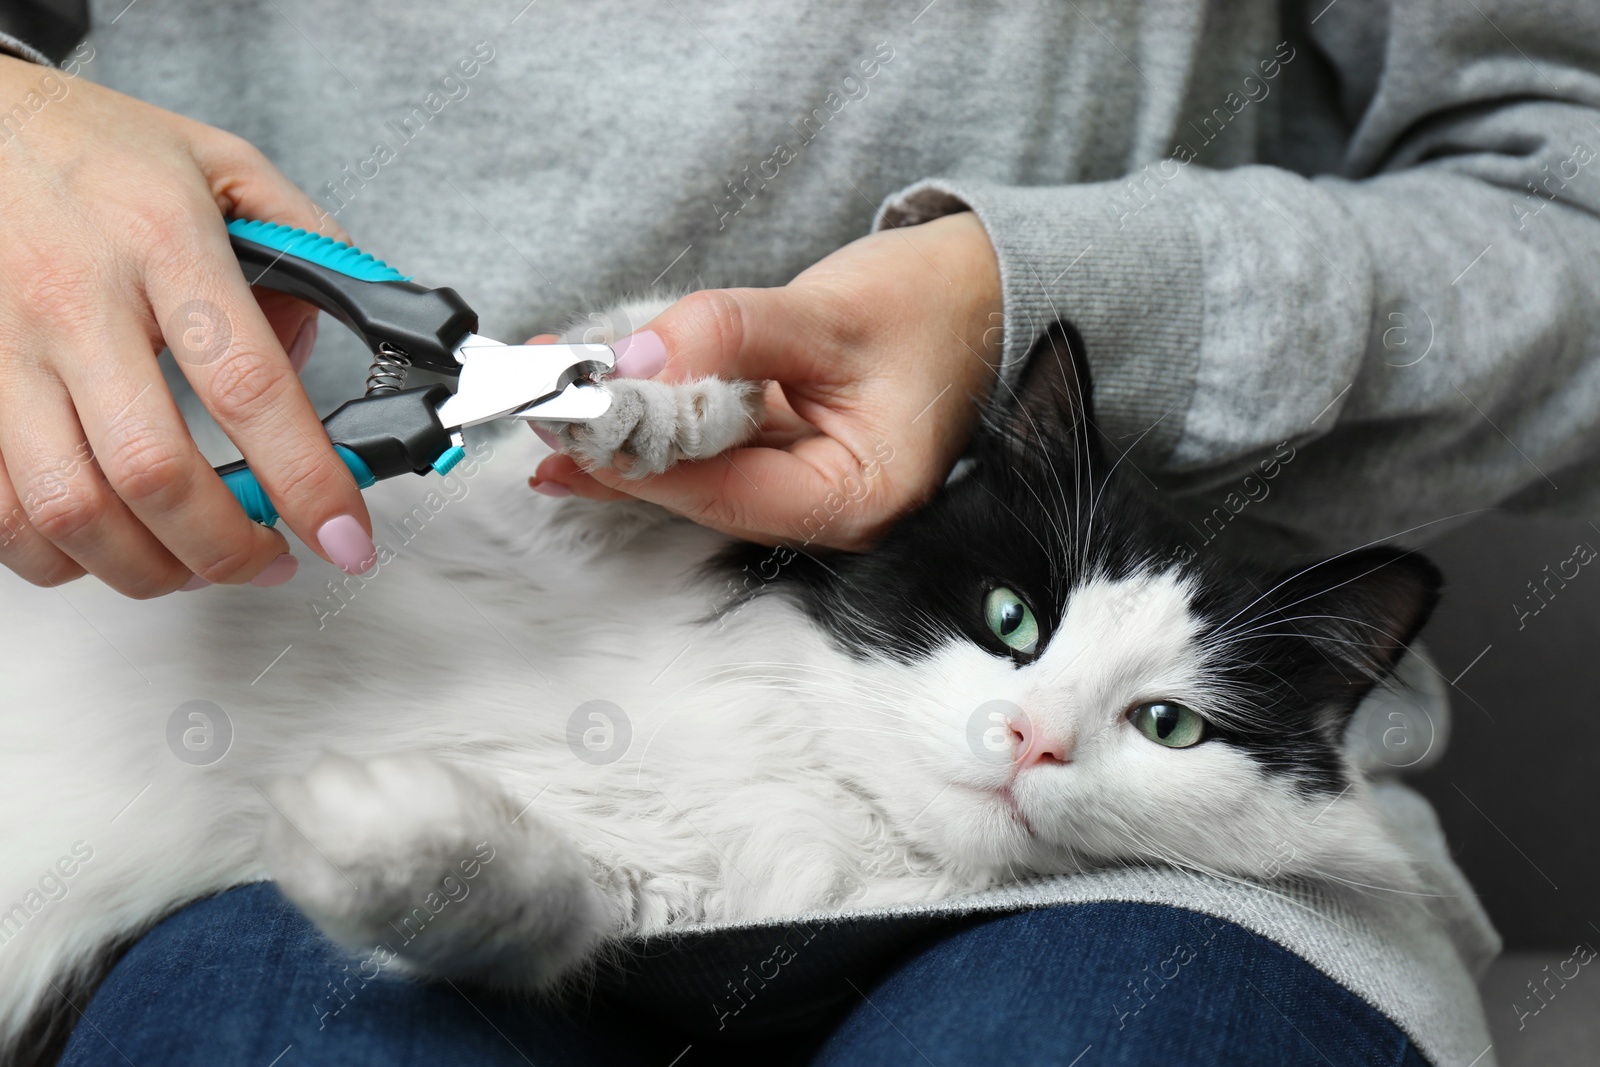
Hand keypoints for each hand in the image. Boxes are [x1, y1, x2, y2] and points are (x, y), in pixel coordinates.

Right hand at [0, 56, 376, 596]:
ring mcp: (1, 348)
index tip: (346, 536)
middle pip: (153, 473)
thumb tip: (339, 338)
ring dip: (146, 567)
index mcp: (162, 240)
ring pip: (68, 509)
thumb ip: (305, 244)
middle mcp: (75, 300)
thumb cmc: (94, 149)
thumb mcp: (222, 165)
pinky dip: (58, 555)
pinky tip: (110, 543)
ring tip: (197, 566)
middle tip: (271, 562)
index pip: (248, 387)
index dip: (305, 480)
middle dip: (227, 549)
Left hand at [530, 211, 1003, 548]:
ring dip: (622, 436)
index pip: (726, 492)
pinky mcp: (784, 449)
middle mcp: (827, 507)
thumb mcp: (832, 313)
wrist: (985, 289)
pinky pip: (706, 445)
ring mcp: (803, 481)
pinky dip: (654, 421)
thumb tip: (636, 358)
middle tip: (537, 412)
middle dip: (615, 451)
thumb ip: (731, 335)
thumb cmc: (937, 306)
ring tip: (546, 407)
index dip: (642, 461)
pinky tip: (595, 410)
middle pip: (700, 492)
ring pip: (695, 470)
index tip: (573, 420)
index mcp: (857, 497)